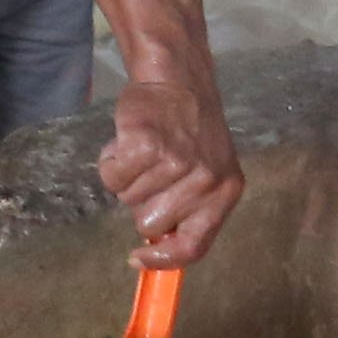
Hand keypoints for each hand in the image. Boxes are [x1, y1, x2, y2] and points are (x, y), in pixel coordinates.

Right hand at [99, 64, 242, 267]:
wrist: (177, 78)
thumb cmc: (188, 127)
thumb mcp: (208, 170)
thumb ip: (191, 207)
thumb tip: (158, 245)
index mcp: (226, 192)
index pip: (194, 246)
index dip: (163, 259)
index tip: (138, 257)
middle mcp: (206, 180)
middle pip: (150, 224)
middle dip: (142, 202)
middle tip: (152, 170)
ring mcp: (176, 163)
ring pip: (127, 200)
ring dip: (127, 178)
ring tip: (143, 150)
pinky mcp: (146, 146)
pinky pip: (113, 178)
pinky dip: (111, 162)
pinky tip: (127, 142)